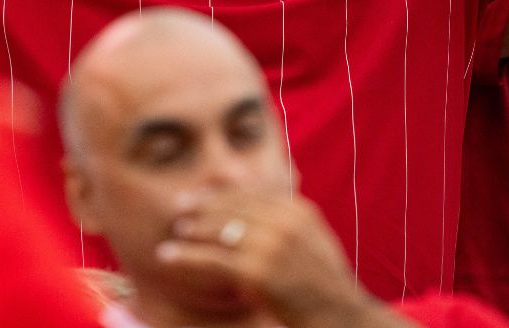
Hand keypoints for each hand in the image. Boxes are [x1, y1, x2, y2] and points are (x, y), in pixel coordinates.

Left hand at [158, 190, 385, 327]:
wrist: (340, 317)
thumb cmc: (324, 284)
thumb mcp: (312, 241)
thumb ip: (288, 220)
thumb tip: (261, 205)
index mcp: (297, 210)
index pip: (251, 192)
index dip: (222, 192)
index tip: (202, 193)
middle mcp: (284, 222)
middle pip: (232, 207)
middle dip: (203, 206)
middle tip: (180, 206)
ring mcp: (270, 246)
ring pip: (219, 230)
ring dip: (193, 229)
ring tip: (177, 231)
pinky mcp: (256, 273)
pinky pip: (211, 260)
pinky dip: (185, 256)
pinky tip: (167, 255)